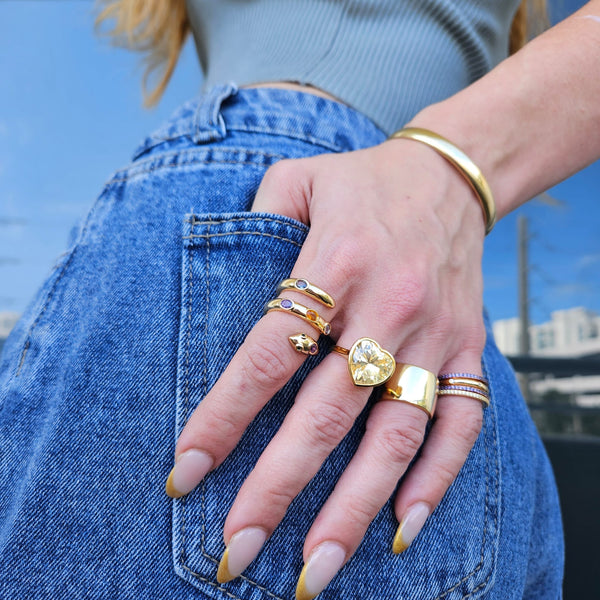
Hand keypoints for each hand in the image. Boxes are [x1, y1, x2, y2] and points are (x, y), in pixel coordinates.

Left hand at [165, 138, 487, 598]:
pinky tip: (403, 527)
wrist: (451, 176)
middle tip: (239, 549)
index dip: (224, 417)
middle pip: (327, 411)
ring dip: (355, 506)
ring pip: (395, 433)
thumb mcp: (298, 180)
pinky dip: (436, 478)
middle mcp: (389, 305)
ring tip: (317, 567)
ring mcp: (434, 334)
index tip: (186, 472)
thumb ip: (252, 226)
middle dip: (279, 485)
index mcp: (337, 261)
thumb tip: (210, 287)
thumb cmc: (363, 183)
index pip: (268, 354)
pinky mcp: (466, 349)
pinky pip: (459, 422)